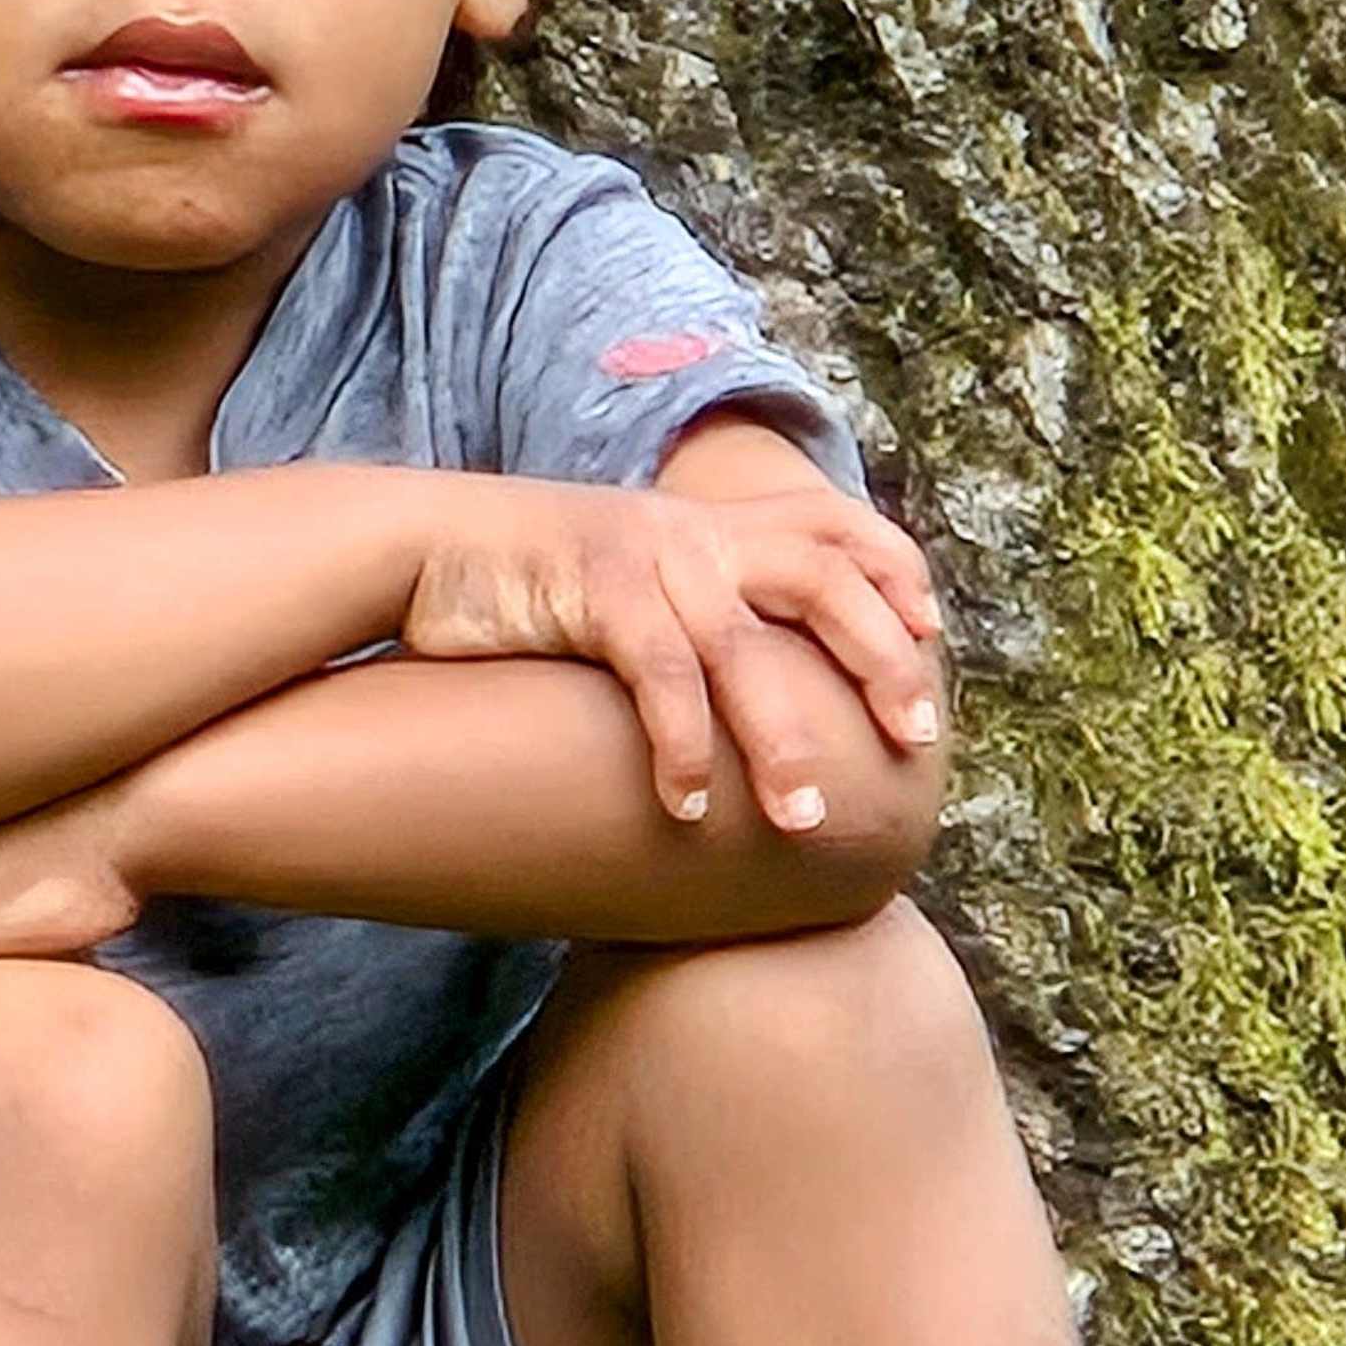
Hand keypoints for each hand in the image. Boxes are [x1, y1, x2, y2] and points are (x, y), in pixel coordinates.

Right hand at [399, 474, 942, 830]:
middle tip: (912, 742)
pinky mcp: (592, 586)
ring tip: (802, 822)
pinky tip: (690, 806)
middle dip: (882, 659)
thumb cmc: (515, 584)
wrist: (411, 546)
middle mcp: (689, 530)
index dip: (894, 570)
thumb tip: (739, 680)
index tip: (935, 630)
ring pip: (748, 649)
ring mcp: (644, 555)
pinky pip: (660, 674)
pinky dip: (683, 746)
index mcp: (704, 524)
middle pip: (823, 579)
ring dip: (782, 742)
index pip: (830, 525)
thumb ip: (685, 609)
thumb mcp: (618, 579)